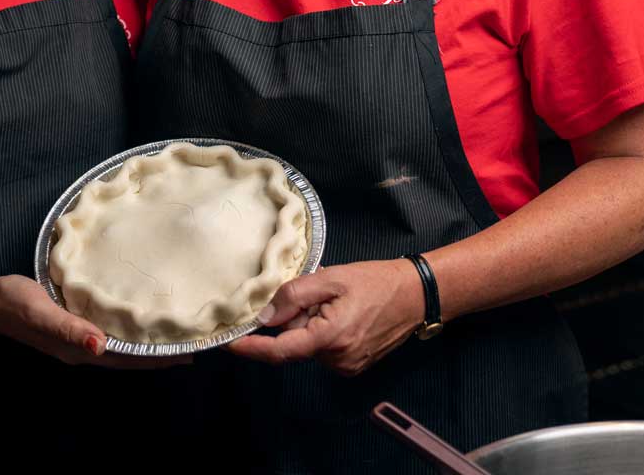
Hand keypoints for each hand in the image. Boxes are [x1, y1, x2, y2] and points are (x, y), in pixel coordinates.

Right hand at [0, 275, 191, 369]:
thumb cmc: (17, 303)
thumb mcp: (43, 312)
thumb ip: (70, 328)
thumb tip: (101, 346)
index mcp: (79, 350)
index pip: (126, 359)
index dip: (155, 359)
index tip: (186, 355)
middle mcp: (81, 350)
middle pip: (127, 357)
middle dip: (156, 355)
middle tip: (189, 346)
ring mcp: (76, 340)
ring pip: (119, 348)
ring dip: (143, 345)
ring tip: (169, 336)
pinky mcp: (70, 326)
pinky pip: (106, 334)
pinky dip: (126, 332)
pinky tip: (132, 321)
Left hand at [227, 259, 423, 374]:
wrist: (415, 295)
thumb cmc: (374, 281)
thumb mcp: (331, 278)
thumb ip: (295, 295)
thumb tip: (265, 315)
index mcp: (330, 338)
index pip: (280, 351)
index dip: (251, 348)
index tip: (228, 344)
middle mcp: (337, 360)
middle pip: (294, 343)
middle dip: (292, 319)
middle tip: (312, 293)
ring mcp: (347, 366)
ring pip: (308, 345)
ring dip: (309, 324)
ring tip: (333, 300)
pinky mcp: (353, 365)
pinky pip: (323, 349)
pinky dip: (321, 331)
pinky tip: (340, 311)